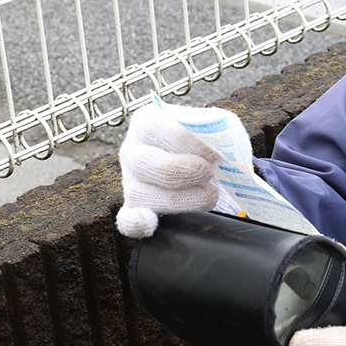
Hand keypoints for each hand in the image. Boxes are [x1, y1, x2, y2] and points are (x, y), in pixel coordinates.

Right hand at [115, 104, 239, 237]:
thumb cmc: (207, 140)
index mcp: (147, 123)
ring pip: (143, 194)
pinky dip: (136, 223)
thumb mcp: (215, 123)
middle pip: (147, 164)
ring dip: (182, 199)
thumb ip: (218, 125)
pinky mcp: (135, 207)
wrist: (204, 161)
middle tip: (208, 173)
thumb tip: (219, 138)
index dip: (186, 142)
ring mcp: (131, 181)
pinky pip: (126, 219)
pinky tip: (149, 223)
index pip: (156, 129)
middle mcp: (133, 151)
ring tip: (210, 193)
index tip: (212, 152)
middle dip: (183, 171)